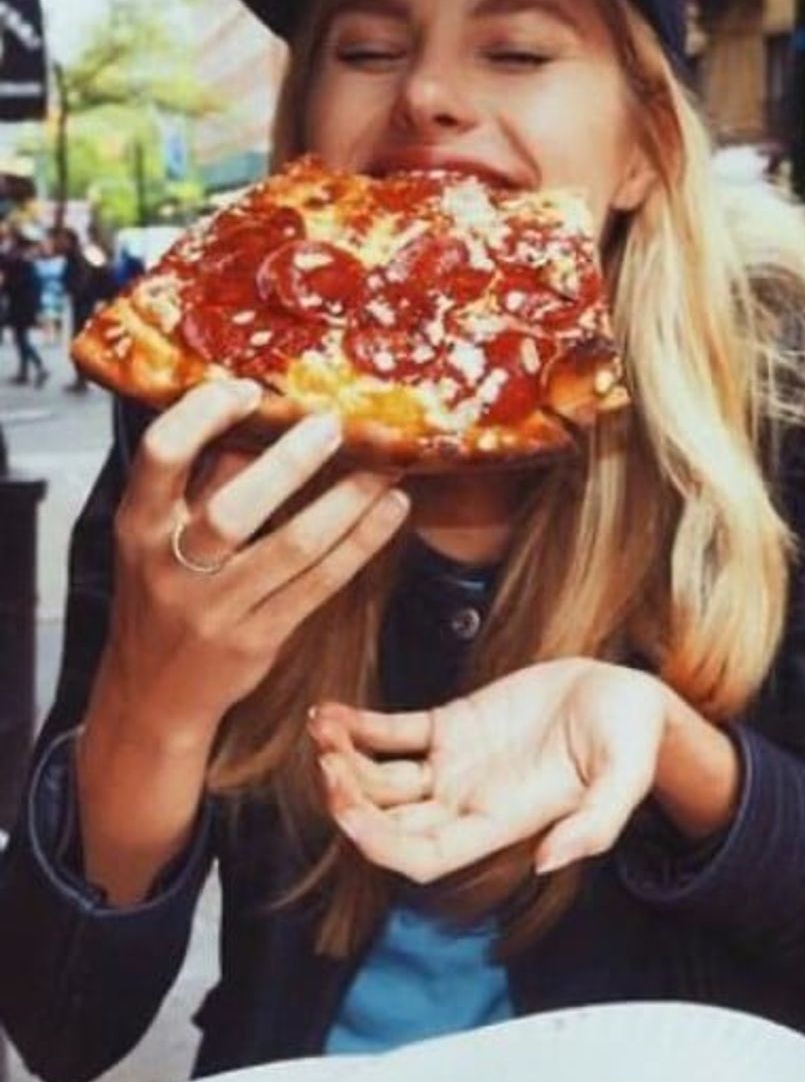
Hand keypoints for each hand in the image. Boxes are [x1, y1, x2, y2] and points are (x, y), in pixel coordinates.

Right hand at [99, 380, 410, 740]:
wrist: (155, 694)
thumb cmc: (165, 594)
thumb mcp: (160, 535)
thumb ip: (206, 479)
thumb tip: (263, 413)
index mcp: (138, 525)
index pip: (160, 455)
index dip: (203, 415)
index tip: (247, 388)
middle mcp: (171, 566)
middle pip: (233, 509)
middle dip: (290, 462)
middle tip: (335, 425)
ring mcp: (217, 607)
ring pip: (291, 547)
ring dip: (346, 503)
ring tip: (385, 467)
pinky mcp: (259, 637)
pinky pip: (321, 584)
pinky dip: (361, 544)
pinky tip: (391, 512)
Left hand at [310, 659, 669, 882]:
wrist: (627, 696)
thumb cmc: (632, 740)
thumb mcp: (626, 779)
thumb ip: (597, 824)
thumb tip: (550, 861)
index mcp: (501, 824)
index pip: (423, 855)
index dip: (379, 843)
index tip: (349, 811)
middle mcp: (468, 802)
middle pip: (388, 821)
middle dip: (349, 800)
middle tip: (326, 763)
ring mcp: (456, 764)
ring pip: (380, 778)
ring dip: (344, 761)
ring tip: (321, 730)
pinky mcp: (453, 725)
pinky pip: (392, 732)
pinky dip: (357, 726)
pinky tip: (329, 714)